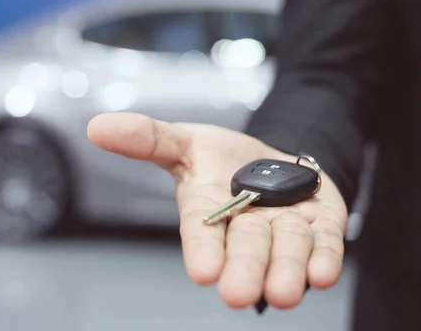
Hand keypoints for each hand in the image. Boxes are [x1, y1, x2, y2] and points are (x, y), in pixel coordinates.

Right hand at [87, 113, 347, 309]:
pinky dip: (324, 256)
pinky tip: (323, 273)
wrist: (270, 159)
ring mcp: (285, 227)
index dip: (202, 250)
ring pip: (288, 250)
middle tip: (239, 293)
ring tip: (285, 291)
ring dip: (287, 269)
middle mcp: (246, 226)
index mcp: (208, 208)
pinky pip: (324, 242)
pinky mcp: (320, 224)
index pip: (202, 231)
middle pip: (247, 247)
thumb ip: (146, 137)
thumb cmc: (221, 158)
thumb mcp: (185, 139)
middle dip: (244, 268)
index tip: (203, 272)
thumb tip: (96, 127)